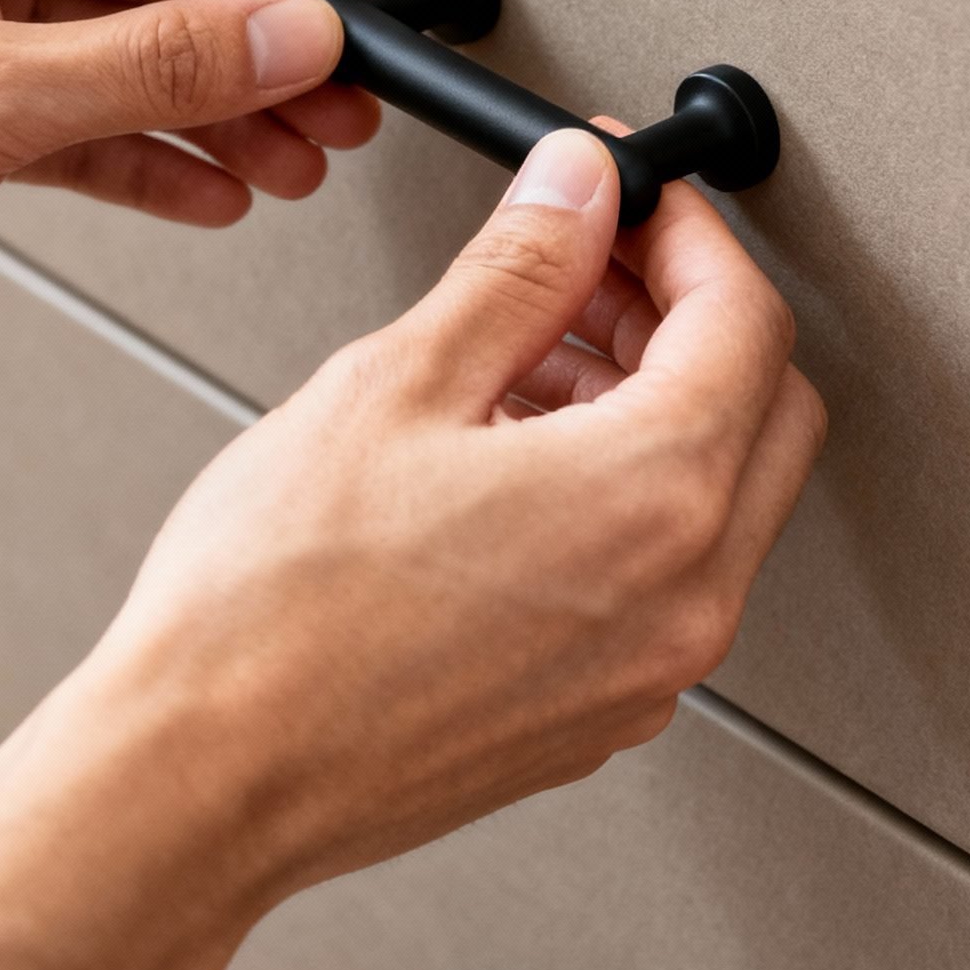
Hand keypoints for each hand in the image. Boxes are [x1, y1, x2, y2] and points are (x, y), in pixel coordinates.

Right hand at [93, 126, 826, 893]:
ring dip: (654, 401)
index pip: (747, 322)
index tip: (628, 194)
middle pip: (766, 409)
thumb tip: (580, 192)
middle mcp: (684, 601)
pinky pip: (663, 574)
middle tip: (590, 261)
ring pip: (718, 496)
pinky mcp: (599, 714)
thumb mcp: (398, 383)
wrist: (203, 777)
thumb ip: (518, 268)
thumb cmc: (273, 611)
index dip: (689, 231)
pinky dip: (622, 492)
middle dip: (689, 315)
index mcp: (653, 501)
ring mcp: (649, 671)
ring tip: (526, 353)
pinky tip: (512, 454)